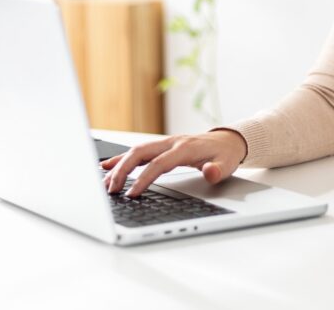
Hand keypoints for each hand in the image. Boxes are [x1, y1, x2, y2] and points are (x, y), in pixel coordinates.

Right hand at [101, 130, 247, 196]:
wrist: (228, 139)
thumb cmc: (225, 153)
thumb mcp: (228, 164)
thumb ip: (218, 170)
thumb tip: (209, 172)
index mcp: (185, 148)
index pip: (158, 164)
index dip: (143, 179)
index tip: (131, 194)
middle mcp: (171, 143)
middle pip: (140, 153)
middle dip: (122, 170)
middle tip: (110, 189)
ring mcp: (165, 143)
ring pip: (136, 151)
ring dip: (119, 165)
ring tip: (104, 182)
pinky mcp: (162, 146)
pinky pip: (138, 152)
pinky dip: (122, 158)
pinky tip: (107, 166)